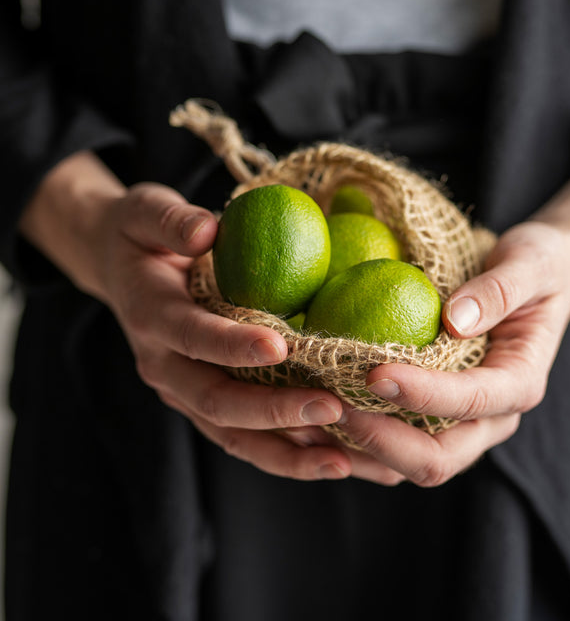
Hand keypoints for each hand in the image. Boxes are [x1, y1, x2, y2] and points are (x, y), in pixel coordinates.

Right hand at [20, 152, 353, 480]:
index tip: (281, 347)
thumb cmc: (143, 238)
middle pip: (216, 401)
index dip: (231, 345)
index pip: (192, 335)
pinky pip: (243, 438)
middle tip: (332, 408)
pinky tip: (331, 459)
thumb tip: (207, 229)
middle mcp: (163, 365)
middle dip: (274, 410)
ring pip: (232, 435)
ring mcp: (183, 392)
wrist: (120, 272)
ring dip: (286, 452)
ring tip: (342, 461)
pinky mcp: (203, 404)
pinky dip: (284, 454)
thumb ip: (171, 220)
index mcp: (152, 315)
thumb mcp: (145, 213)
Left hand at [327, 222, 569, 485]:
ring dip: (358, 450)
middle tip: (327, 404)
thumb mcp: (531, 262)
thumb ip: (501, 290)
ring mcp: (464, 423)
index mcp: (520, 382)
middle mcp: (492, 417)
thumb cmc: (537, 266)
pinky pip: (395, 445)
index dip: (421, 393)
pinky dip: (356, 441)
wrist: (541, 280)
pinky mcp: (437, 417)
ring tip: (307, 420)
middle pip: (437, 457)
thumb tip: (454, 320)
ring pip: (408, 463)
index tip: (372, 371)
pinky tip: (315, 414)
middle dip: (379, 439)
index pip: (470, 401)